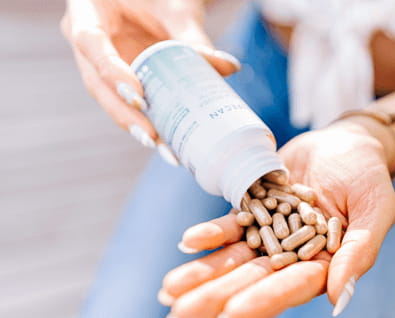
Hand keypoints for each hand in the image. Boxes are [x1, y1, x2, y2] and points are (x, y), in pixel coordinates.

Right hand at [61, 0, 239, 156]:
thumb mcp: (175, 7)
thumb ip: (194, 35)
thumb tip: (230, 68)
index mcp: (89, 11)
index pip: (90, 43)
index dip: (111, 73)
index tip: (139, 97)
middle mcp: (88, 41)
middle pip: (97, 85)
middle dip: (126, 116)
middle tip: (154, 139)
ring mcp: (100, 62)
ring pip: (111, 100)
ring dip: (138, 127)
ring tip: (168, 151)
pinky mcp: (119, 78)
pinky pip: (130, 102)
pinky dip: (150, 122)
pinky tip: (171, 144)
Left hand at [158, 122, 394, 317]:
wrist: (347, 144)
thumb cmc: (369, 177)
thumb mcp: (376, 209)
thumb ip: (360, 251)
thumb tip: (339, 299)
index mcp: (324, 266)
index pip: (291, 288)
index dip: (262, 301)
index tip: (229, 317)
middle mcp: (292, 258)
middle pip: (251, 281)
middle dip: (215, 298)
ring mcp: (270, 236)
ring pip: (233, 259)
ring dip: (201, 275)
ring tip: (166, 292)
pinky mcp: (255, 211)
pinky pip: (231, 226)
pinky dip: (210, 234)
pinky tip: (187, 242)